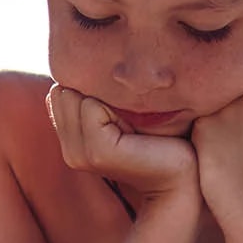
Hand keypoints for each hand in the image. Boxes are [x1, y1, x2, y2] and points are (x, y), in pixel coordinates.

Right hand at [46, 84, 197, 204]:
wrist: (182, 178)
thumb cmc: (161, 138)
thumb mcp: (123, 111)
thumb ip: (96, 94)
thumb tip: (80, 64)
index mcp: (71, 140)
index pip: (59, 89)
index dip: (93, 88)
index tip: (122, 109)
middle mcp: (70, 150)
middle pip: (63, 90)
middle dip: (96, 90)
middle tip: (130, 116)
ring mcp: (80, 155)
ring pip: (75, 95)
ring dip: (107, 97)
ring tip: (134, 122)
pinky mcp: (98, 153)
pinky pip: (90, 106)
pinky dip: (116, 106)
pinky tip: (138, 127)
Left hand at [191, 72, 242, 233]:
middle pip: (234, 80)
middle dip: (235, 100)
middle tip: (241, 134)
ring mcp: (229, 105)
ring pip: (215, 98)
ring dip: (218, 116)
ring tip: (232, 148)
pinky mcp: (204, 124)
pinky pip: (199, 119)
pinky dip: (205, 135)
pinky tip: (218, 157)